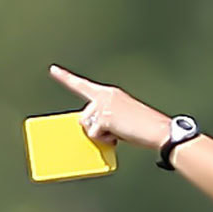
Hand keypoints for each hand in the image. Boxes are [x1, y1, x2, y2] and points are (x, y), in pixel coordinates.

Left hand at [49, 64, 170, 149]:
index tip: (53, 70)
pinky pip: (94, 134)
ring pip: (87, 124)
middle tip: (116, 132)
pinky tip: (118, 137)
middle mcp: (104, 95)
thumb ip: (106, 118)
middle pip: (84, 115)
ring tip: (120, 133)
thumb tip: (92, 129)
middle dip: (94, 127)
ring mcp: (103, 105)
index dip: (65, 78)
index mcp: (110, 93)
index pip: (83, 85)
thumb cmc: (146, 127)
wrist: (159, 130)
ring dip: (100, 134)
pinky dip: (104, 140)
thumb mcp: (123, 117)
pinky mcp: (103, 117)